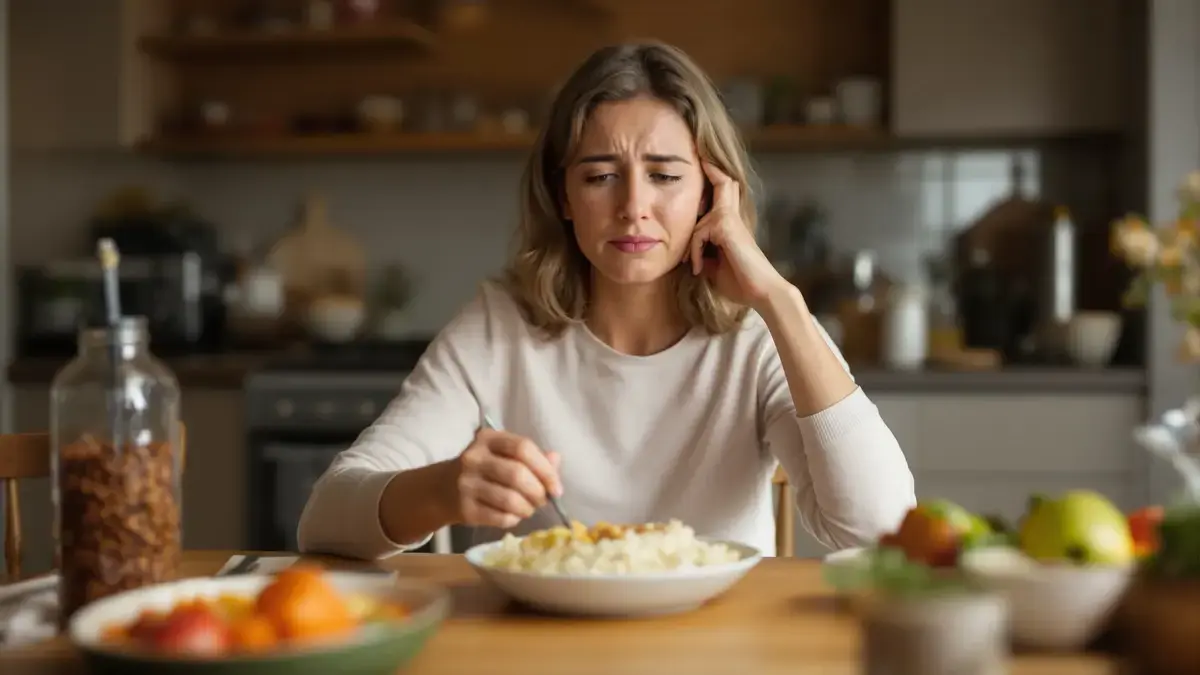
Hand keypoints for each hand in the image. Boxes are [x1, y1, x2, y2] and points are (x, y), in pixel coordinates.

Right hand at [452, 428, 562, 528]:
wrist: (441, 490)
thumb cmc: (483, 470)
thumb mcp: (504, 455)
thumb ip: (532, 457)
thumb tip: (556, 460)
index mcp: (488, 438)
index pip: (523, 447)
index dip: (545, 469)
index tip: (556, 488)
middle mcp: (474, 458)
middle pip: (517, 474)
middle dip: (538, 492)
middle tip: (542, 501)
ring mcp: (466, 484)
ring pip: (509, 499)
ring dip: (527, 508)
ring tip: (528, 509)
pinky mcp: (464, 509)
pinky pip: (499, 518)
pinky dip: (513, 519)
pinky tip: (513, 516)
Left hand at [688, 162, 790, 309]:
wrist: (762, 292)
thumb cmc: (741, 282)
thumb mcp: (715, 266)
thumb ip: (703, 253)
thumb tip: (689, 252)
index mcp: (732, 223)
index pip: (725, 193)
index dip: (717, 176)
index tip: (707, 160)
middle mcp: (733, 217)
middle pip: (724, 183)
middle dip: (713, 169)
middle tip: (703, 154)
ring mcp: (730, 220)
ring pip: (699, 221)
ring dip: (692, 246)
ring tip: (694, 266)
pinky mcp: (727, 227)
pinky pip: (698, 234)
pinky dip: (694, 253)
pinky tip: (698, 269)